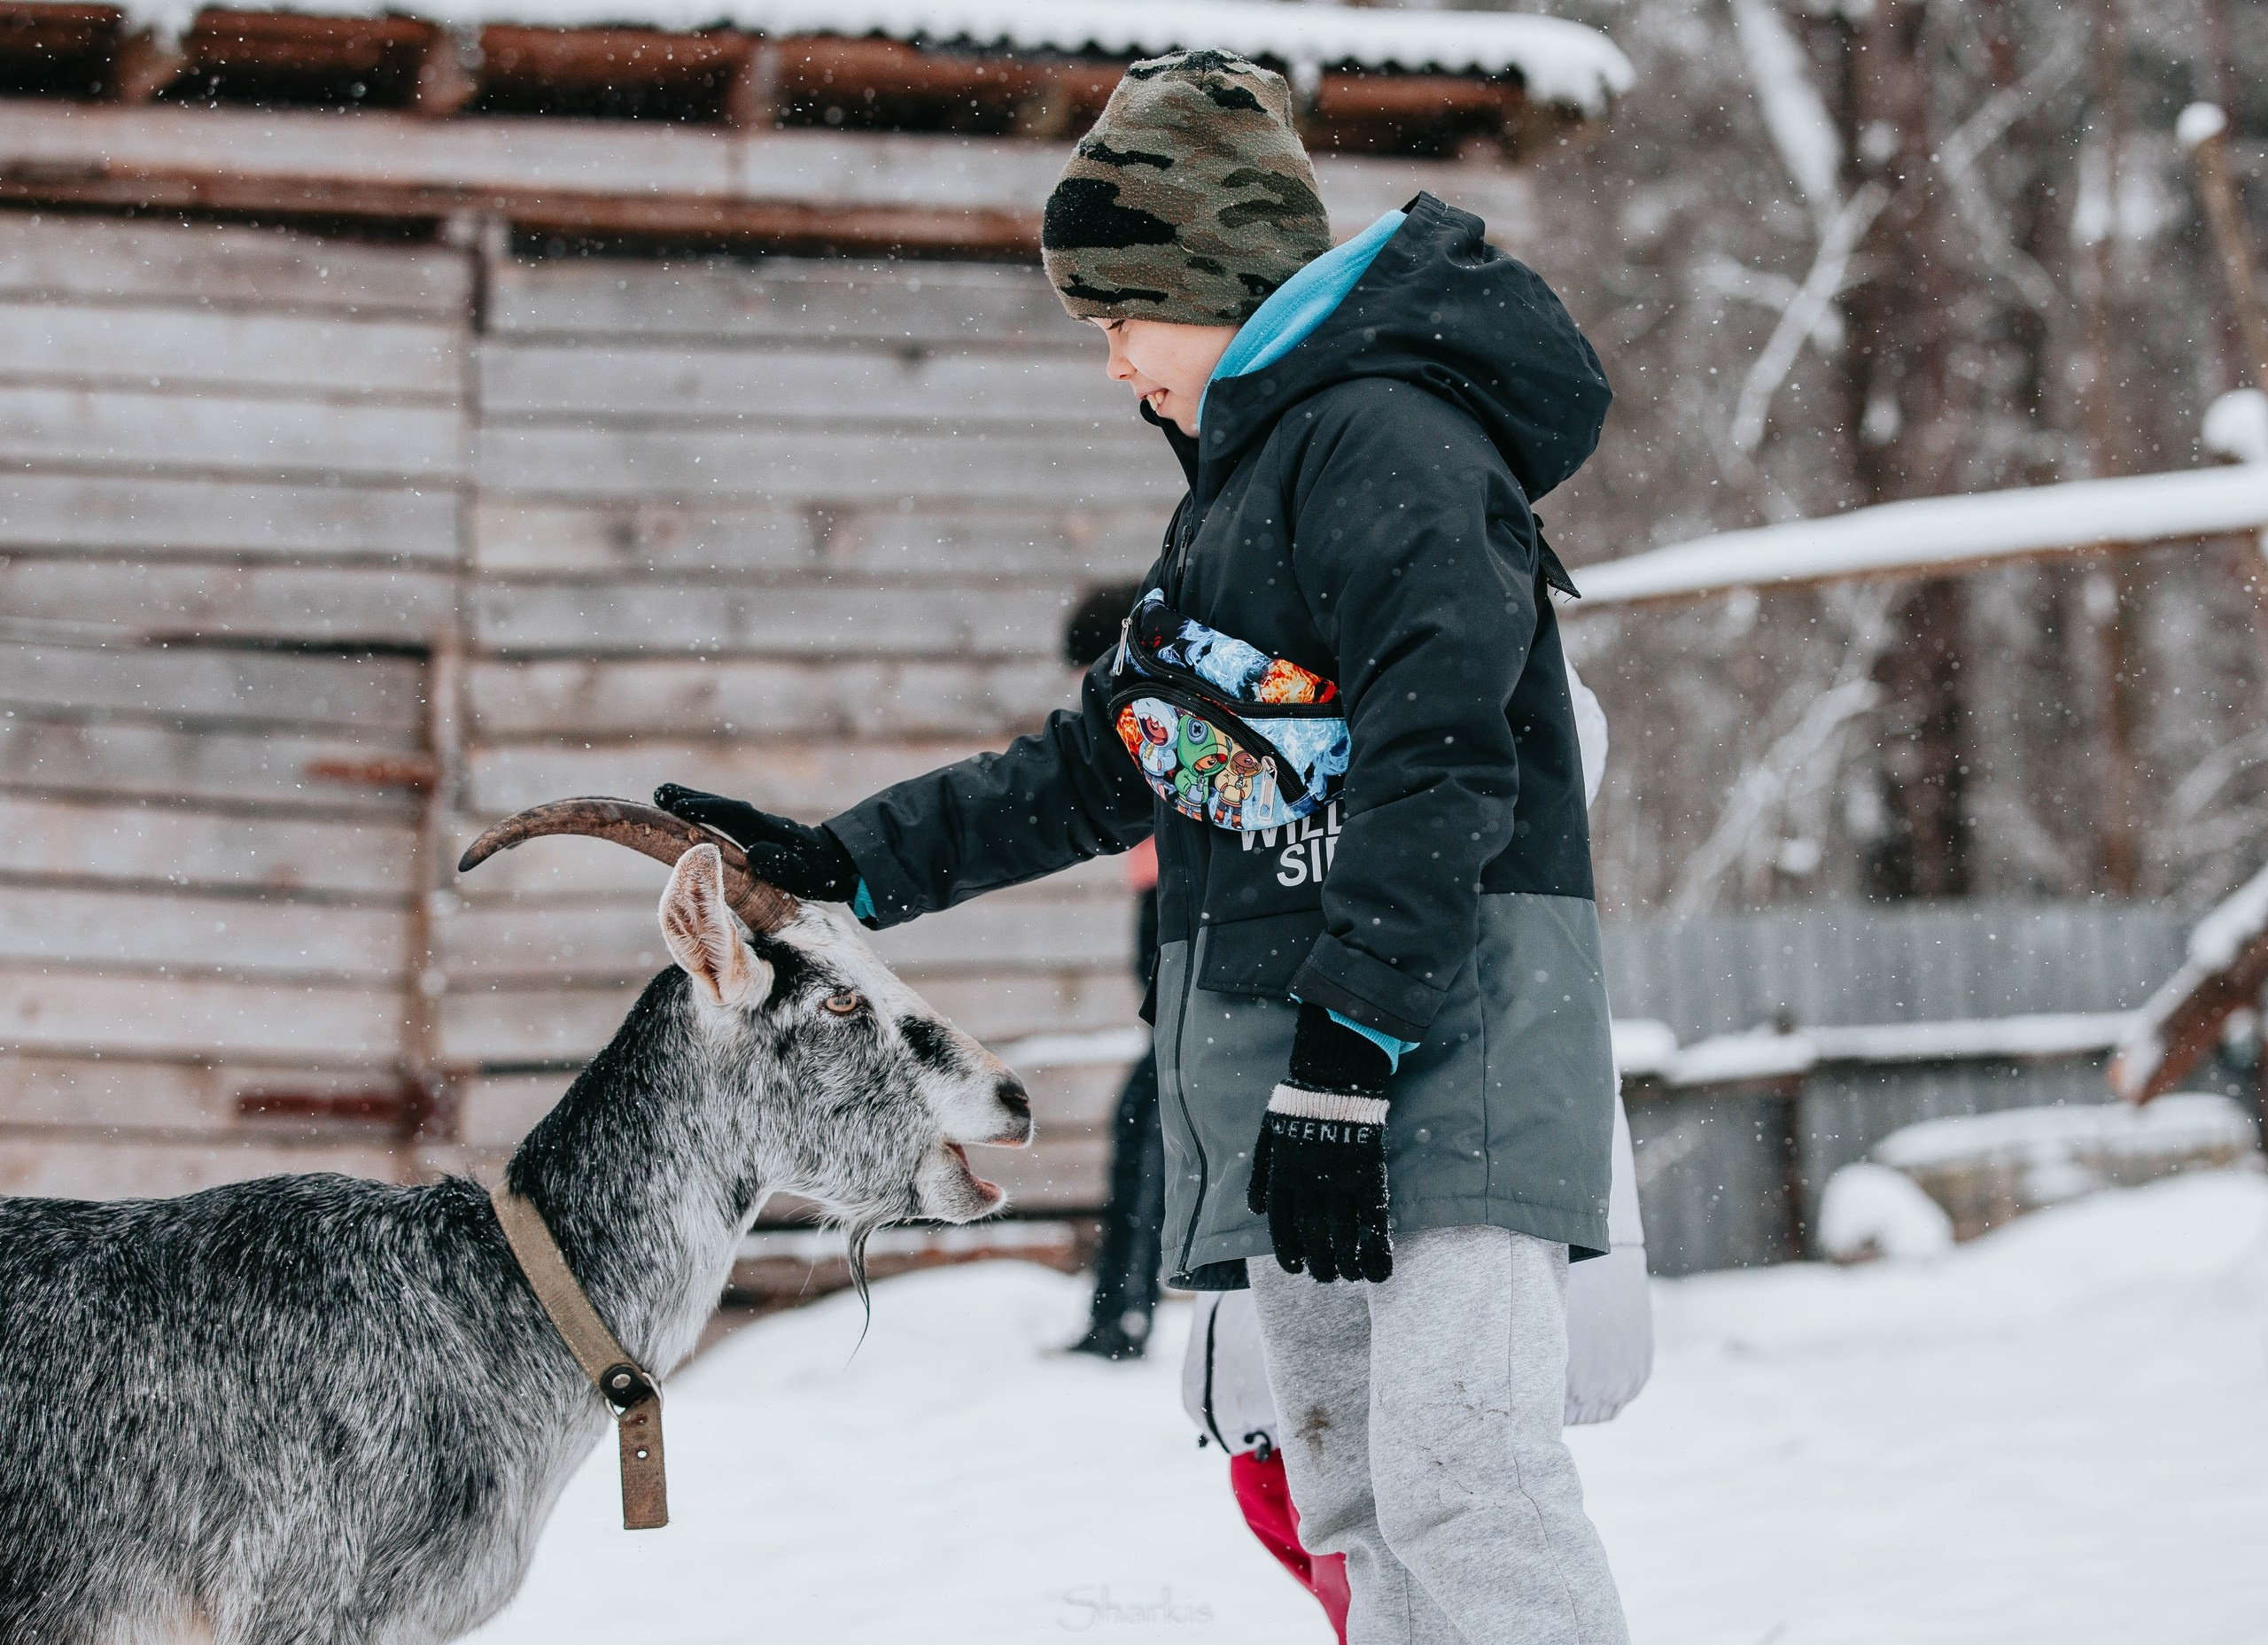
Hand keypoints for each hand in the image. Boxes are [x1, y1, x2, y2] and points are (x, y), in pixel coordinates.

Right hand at [652, 784, 861, 902]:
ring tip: (661, 796)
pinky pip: (724, 820)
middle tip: (659, 792)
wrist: (840, 862)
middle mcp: (761, 822)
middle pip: (722, 806)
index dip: (707, 810)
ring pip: (721, 811)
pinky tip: (683, 814)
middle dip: (692, 799)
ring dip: (693, 802)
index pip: (734, 815)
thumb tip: (755, 850)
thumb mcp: (808, 875)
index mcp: (771, 830)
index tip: (680, 808)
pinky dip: (703, 813)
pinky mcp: (753, 831)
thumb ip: (784, 864)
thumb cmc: (824, 873)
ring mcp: (756, 825)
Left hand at [1246, 1004, 1394, 1282]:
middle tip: (1327, 1277)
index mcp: (1282, 1177)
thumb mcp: (1266, 1137)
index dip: (1289, 1253)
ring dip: (1347, 1263)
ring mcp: (1340, 1183)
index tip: (1298, 1268)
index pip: (1282, 1228)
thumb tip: (1254, 1209)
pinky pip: (1374, 1222)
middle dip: (1320, 1264)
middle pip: (1313, 1238)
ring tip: (1351, 1277)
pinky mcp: (1369, 1177)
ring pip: (1343, 1236)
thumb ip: (1259, 1175)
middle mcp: (1309, 1186)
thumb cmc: (1296, 1106)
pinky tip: (1379, 1269)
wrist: (1331, 1077)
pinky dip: (1377, 1249)